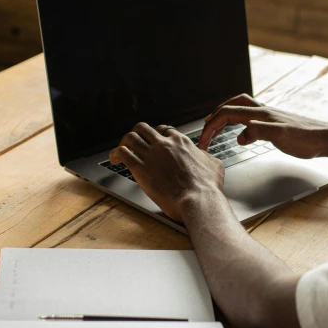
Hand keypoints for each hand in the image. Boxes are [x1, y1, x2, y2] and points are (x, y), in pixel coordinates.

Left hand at [109, 123, 224, 220]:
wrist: (198, 200)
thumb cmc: (207, 187)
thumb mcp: (214, 165)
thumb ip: (206, 156)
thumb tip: (204, 155)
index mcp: (181, 142)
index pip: (164, 130)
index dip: (157, 135)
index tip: (154, 142)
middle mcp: (164, 145)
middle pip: (143, 128)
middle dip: (136, 134)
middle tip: (134, 143)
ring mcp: (151, 155)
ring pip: (130, 137)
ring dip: (123, 142)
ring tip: (120, 150)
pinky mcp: (140, 168)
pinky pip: (122, 153)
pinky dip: (115, 153)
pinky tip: (113, 159)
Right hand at [198, 94, 327, 158]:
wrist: (325, 138)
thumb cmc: (306, 138)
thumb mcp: (281, 137)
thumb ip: (260, 132)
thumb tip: (239, 135)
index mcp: (260, 114)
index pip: (227, 114)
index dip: (211, 126)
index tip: (203, 141)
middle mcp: (263, 112)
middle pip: (230, 107)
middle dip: (214, 118)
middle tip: (204, 132)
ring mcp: (268, 116)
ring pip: (240, 109)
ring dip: (224, 115)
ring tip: (215, 125)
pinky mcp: (274, 123)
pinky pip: (250, 117)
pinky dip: (239, 121)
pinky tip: (241, 132)